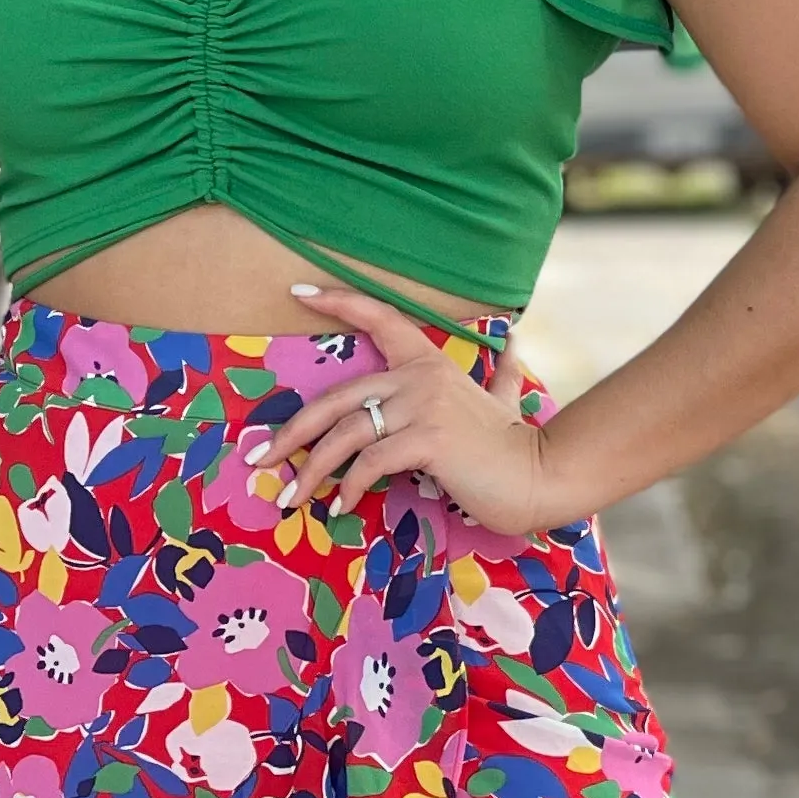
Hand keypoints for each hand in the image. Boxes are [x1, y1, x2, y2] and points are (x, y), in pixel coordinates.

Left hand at [251, 282, 570, 535]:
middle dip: (291, 432)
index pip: (379, 318)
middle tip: (258, 459)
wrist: (540, 477)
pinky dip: (349, 487)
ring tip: (290, 498)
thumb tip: (514, 342)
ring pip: (346, 434)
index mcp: (429, 363)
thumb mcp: (504, 399)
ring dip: (310, 470)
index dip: (338, 301)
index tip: (296, 290)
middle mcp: (420, 377)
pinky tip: (341, 506)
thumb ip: (500, 373)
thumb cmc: (513, 444)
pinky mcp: (428, 441)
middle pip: (337, 398)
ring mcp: (423, 406)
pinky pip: (370, 462)